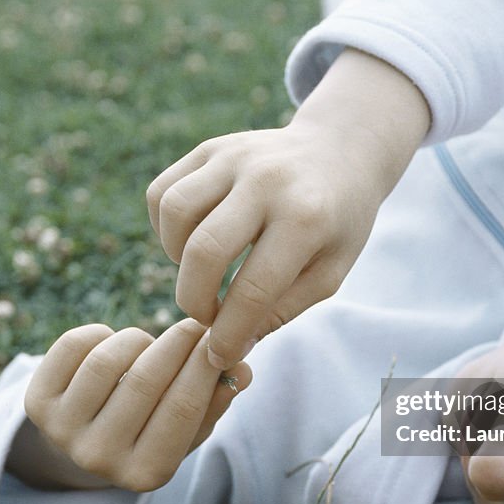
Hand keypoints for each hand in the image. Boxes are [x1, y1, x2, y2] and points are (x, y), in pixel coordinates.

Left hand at [22, 319, 251, 491]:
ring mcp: (63, 434)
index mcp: (147, 474)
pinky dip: (99, 334)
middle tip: (195, 323)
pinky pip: (72, 347)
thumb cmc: (153, 432)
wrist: (87, 446)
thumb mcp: (190, 428)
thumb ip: (216, 401)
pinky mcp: (36, 405)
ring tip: (150, 342)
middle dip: (178, 342)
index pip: (183, 408)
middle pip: (146, 381)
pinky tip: (113, 342)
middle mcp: (100, 460)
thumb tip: (241, 370)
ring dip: (138, 339)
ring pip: (107, 361)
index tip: (221, 335)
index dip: (206, 364)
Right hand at [147, 49, 430, 369]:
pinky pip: (163, 192)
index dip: (229, 332)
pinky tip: (190, 243)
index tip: (219, 355)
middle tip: (207, 317)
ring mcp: (234, 157)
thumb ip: (283, 310)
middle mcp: (267, 181)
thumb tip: (230, 347)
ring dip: (176, 260)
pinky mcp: (210, 148)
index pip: (254, 289)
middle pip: (204, 251)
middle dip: (195, 300)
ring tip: (199, 274)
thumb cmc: (337, 223)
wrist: (339, 152)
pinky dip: (166, 229)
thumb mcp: (330, 272)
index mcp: (306, 218)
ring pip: (175, 213)